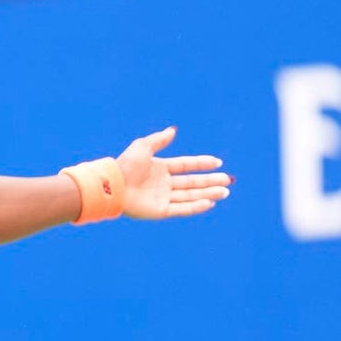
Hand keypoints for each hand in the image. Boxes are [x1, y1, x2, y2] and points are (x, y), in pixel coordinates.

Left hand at [116, 126, 232, 219]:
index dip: (201, 163)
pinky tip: (209, 202)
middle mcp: (163, 184)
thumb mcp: (143, 147)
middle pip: (192, 182)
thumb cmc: (125, 165)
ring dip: (208, 194)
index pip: (185, 165)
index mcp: (160, 168)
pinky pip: (181, 209)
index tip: (218, 162)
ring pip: (190, 196)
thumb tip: (173, 130)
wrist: (113, 185)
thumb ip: (159, 140)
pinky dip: (195, 206)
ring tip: (225, 192)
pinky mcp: (160, 210)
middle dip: (210, 181)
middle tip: (228, 180)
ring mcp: (162, 197)